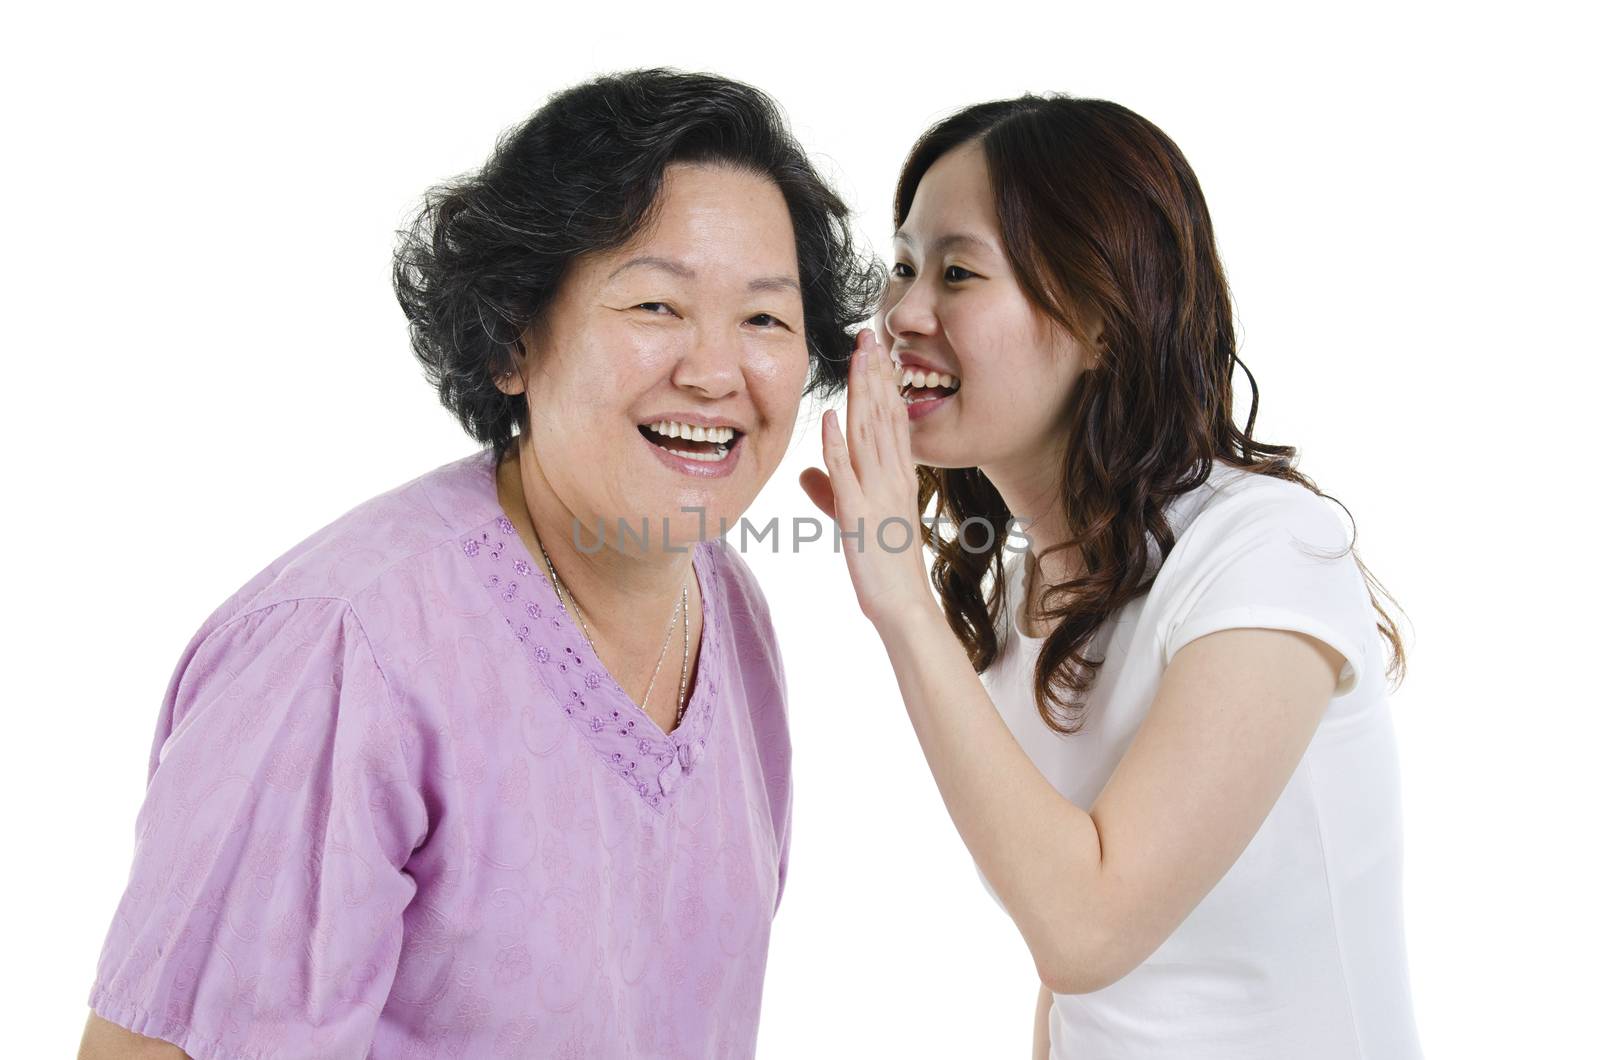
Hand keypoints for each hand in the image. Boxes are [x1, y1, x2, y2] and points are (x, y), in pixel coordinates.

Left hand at [799, 328, 934, 628]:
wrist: (903, 605)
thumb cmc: (884, 564)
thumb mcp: (855, 521)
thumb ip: (831, 492)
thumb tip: (804, 475)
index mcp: (897, 475)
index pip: (891, 417)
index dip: (883, 381)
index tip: (875, 349)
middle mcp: (892, 477)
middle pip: (882, 416)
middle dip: (874, 374)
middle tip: (869, 335)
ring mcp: (877, 494)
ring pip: (868, 434)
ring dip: (860, 395)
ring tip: (856, 358)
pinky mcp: (858, 516)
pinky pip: (847, 476)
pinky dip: (837, 446)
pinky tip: (830, 419)